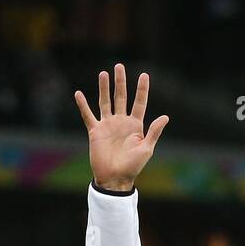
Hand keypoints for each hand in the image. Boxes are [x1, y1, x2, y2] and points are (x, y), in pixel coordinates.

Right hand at [74, 63, 168, 191]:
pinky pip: (88, 115)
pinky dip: (83, 105)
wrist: (115, 179)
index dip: (142, 89)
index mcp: (135, 126)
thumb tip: (165, 116)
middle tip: (120, 66)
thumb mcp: (146, 149)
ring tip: (104, 73)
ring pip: (105, 102)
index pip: (139, 103)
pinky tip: (78, 94)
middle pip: (121, 97)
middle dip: (121, 82)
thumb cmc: (133, 167)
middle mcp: (121, 122)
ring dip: (104, 88)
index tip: (144, 74)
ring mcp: (108, 125)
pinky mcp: (95, 131)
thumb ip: (154, 132)